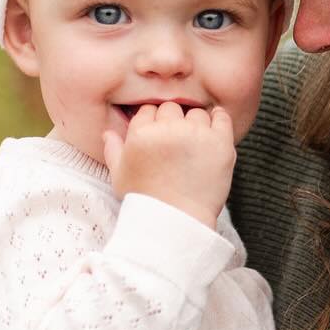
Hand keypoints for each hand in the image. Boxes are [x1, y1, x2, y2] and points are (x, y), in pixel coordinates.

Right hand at [102, 103, 234, 228]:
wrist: (177, 221)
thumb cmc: (146, 201)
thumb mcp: (120, 176)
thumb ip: (113, 150)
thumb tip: (108, 133)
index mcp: (142, 133)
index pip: (149, 110)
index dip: (153, 122)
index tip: (158, 136)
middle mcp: (169, 129)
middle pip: (172, 108)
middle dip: (173, 121)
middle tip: (177, 142)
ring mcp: (196, 134)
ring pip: (196, 113)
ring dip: (195, 124)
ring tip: (194, 145)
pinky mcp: (220, 143)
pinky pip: (221, 118)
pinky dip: (219, 119)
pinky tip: (214, 128)